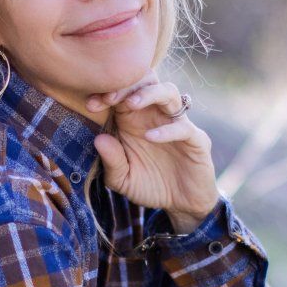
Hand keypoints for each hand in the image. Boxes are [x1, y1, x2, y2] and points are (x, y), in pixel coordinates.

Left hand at [85, 72, 217, 227]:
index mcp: (135, 119)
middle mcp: (156, 115)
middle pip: (146, 80)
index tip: (90, 105)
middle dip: (127, 84)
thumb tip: (98, 140)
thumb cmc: (151, 186)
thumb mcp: (123, 179)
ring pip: (169, 92)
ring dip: (149, 93)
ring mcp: (177, 124)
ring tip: (131, 104)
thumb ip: (111, 162)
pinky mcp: (195, 140)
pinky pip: (183, 127)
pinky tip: (150, 138)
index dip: (106, 92)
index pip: (122, 92)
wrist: (182, 205)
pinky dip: (167, 130)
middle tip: (109, 98)